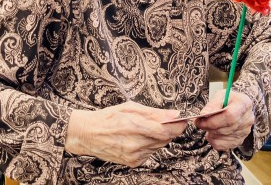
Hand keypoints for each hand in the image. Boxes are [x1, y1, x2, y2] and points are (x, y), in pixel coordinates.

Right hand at [65, 101, 186, 166]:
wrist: (88, 135)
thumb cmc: (108, 118)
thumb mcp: (129, 108)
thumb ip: (153, 112)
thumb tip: (173, 114)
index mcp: (133, 126)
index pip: (165, 130)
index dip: (177, 125)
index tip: (182, 119)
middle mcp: (135, 144)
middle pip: (165, 138)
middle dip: (168, 129)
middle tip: (163, 120)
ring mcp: (134, 155)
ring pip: (159, 146)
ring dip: (159, 137)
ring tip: (145, 128)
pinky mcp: (133, 162)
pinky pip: (151, 152)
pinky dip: (150, 144)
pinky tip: (139, 137)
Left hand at [194, 89, 253, 150]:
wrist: (238, 106)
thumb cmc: (228, 99)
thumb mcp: (221, 95)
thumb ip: (212, 104)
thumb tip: (203, 115)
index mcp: (244, 104)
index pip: (230, 116)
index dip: (213, 120)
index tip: (199, 120)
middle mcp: (247, 120)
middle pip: (226, 128)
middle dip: (209, 127)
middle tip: (199, 122)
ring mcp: (245, 132)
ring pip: (223, 138)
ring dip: (211, 133)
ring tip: (207, 125)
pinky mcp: (239, 141)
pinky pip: (223, 146)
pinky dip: (214, 140)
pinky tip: (213, 132)